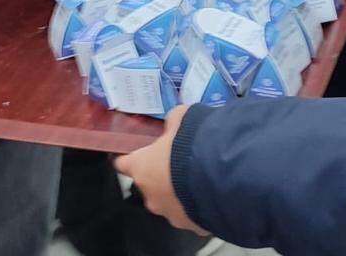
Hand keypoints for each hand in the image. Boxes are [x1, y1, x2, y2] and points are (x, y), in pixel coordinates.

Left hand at [116, 107, 205, 234]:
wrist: (223, 176)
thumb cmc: (194, 145)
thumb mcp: (182, 119)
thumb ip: (173, 122)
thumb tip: (173, 122)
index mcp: (141, 168)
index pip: (122, 163)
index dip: (128, 157)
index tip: (132, 153)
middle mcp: (150, 195)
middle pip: (148, 183)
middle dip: (160, 174)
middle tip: (178, 161)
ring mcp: (169, 213)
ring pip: (169, 201)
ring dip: (179, 191)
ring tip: (198, 177)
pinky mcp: (190, 226)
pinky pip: (190, 213)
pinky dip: (196, 204)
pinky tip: (210, 192)